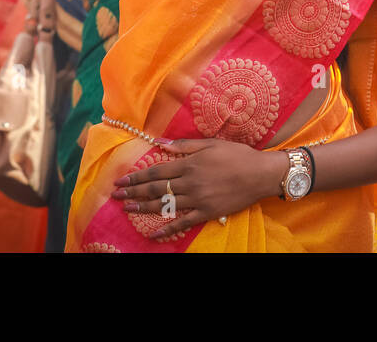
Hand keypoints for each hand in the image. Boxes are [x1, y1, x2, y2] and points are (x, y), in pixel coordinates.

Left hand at [112, 138, 288, 239]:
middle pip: (156, 188)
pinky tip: (154, 234)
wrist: (260, 174)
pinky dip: (167, 230)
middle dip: (134, 191)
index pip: (156, 171)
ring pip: (165, 205)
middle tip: (116, 195)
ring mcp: (197, 199)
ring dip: (143, 208)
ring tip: (127, 209)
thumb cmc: (237, 155)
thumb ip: (184, 144)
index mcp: (189, 163)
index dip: (137, 176)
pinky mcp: (206, 212)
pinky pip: (183, 223)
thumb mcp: (211, 143)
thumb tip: (161, 142)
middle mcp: (189, 182)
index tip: (121, 180)